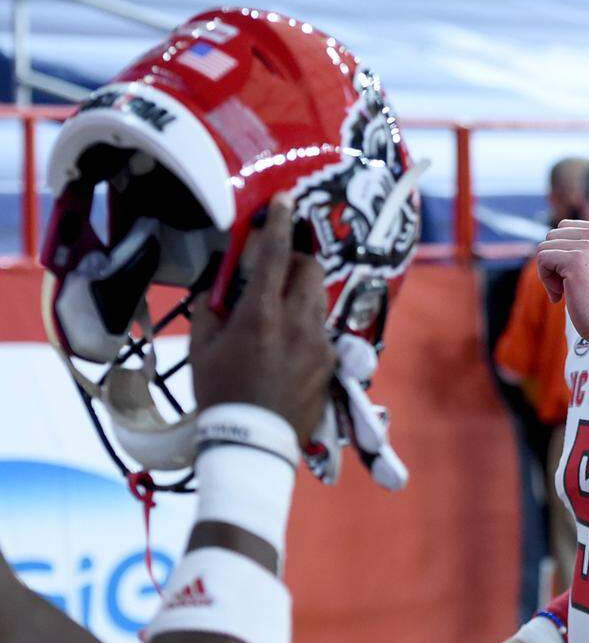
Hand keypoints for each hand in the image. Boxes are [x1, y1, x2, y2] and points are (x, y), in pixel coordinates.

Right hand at [191, 195, 336, 440]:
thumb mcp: (202, 349)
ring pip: (318, 299)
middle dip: (297, 259)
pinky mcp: (331, 362)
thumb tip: (220, 289)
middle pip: (311, 269)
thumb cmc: (220, 394)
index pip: (278, 254)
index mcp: (262, 314)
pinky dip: (306, 327)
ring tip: (280, 310)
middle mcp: (298, 322)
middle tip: (279, 266)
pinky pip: (321, 331)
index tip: (287, 201)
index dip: (282, 223)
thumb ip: (212, 311)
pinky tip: (289, 346)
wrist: (254, 441)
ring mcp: (319, 343)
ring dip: (302, 294)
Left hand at [536, 219, 588, 341]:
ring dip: (548, 272)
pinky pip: (542, 259)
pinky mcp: (574, 261)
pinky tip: (560, 295)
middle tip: (566, 283)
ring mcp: (588, 246)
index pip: (565, 227)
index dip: (562, 252)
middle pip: (553, 235)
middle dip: (553, 260)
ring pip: (545, 247)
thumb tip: (549, 238)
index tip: (573, 273)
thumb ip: (580, 245)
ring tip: (565, 289)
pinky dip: (546, 280)